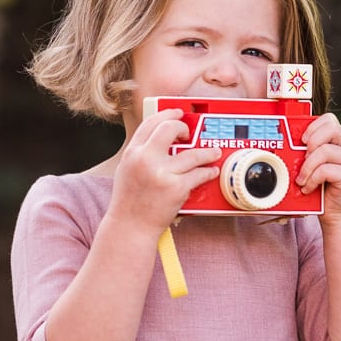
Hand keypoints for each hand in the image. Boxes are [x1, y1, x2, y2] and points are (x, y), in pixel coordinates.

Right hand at [109, 108, 220, 232]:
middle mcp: (146, 160)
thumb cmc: (129, 201)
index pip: (151, 123)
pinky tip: (211, 171)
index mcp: (132, 153)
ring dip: (207, 152)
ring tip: (213, 153)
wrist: (130, 226)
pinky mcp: (176, 188)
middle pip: (170, 128)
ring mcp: (162, 174)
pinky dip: (208, 172)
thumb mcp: (127, 169)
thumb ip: (141, 152)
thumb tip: (160, 138)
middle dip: (184, 127)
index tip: (177, 114)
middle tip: (190, 133)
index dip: (167, 114)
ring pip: (193, 153)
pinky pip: (199, 174)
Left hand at [296, 113, 340, 221]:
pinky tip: (308, 187)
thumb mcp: (312, 166)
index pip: (330, 120)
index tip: (302, 140)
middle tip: (302, 156)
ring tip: (301, 179)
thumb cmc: (321, 188)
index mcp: (340, 141)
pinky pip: (326, 170)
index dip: (314, 126)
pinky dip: (312, 179)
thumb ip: (307, 153)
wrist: (335, 213)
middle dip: (312, 141)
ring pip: (325, 151)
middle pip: (332, 129)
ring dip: (307, 166)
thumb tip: (286, 144)